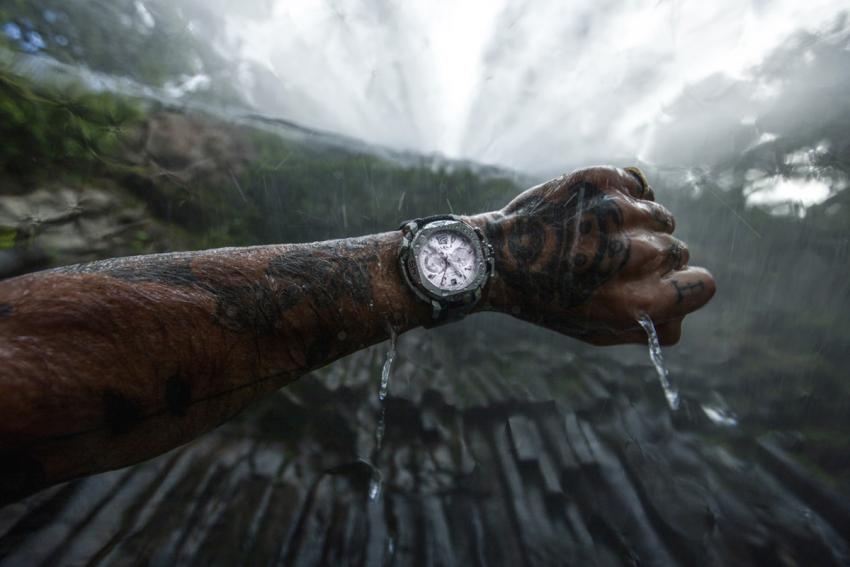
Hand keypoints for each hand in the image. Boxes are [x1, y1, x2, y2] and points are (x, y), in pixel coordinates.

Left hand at [468, 166, 715, 344]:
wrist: (497, 257)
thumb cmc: (547, 299)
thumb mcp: (594, 329)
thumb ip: (645, 329)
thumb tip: (680, 320)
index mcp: (636, 300)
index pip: (702, 286)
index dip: (686, 286)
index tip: (667, 282)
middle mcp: (633, 256)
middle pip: (679, 251)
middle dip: (655, 258)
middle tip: (613, 262)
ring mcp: (618, 213)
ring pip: (662, 217)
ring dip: (640, 226)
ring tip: (601, 237)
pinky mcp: (602, 181)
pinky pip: (640, 187)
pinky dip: (624, 198)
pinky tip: (595, 214)